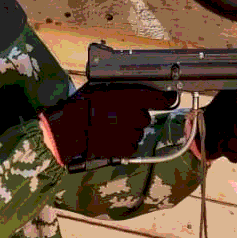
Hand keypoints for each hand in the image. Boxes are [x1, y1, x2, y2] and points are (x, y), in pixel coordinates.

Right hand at [41, 84, 177, 168]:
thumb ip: (118, 89)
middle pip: (145, 117)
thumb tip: (132, 88)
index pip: (157, 99)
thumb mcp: (98, 88)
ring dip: (130, 131)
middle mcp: (131, 116)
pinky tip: (111, 139)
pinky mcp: (123, 149)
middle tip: (119, 116)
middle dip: (136, 117)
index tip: (169, 98)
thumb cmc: (79, 107)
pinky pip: (132, 146)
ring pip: (139, 132)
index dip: (165, 100)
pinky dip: (125, 144)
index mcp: (126, 98)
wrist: (67, 130)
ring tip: (111, 128)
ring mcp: (128, 133)